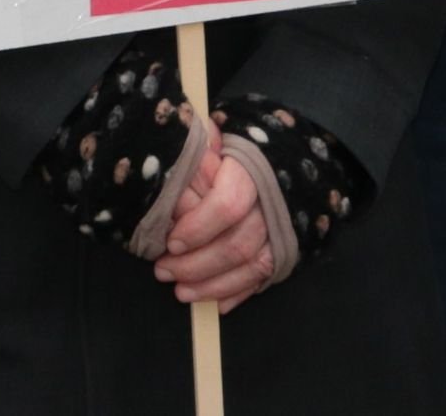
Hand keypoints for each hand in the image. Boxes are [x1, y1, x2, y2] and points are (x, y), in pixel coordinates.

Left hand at [152, 143, 276, 308]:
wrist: (272, 157)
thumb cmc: (227, 150)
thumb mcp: (208, 140)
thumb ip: (192, 150)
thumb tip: (172, 164)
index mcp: (250, 171)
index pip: (228, 204)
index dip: (198, 227)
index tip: (171, 243)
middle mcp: (270, 203)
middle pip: (237, 244)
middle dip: (196, 265)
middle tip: (163, 271)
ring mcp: (280, 229)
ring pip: (250, 266)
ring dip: (212, 285)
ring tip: (180, 291)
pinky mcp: (282, 249)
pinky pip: (262, 278)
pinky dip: (237, 293)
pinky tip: (214, 304)